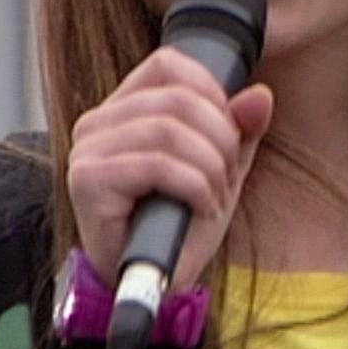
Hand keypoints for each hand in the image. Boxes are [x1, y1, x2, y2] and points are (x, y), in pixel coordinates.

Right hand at [66, 46, 273, 292]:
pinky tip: (201, 207)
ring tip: (214, 196)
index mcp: (122, 109)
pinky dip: (194, 186)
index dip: (211, 92)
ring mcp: (87, 150)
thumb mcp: (221, 169)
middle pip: (177, 99)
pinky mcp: (88, 180)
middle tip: (227, 176)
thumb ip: (240, 130)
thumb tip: (260, 95)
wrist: (153, 283)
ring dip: (210, 166)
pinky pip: (157, 164)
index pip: (168, 65)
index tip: (229, 133)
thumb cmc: (179, 225)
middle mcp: (96, 122)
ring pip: (169, 130)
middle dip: (220, 138)